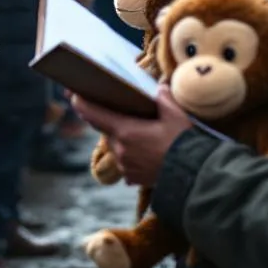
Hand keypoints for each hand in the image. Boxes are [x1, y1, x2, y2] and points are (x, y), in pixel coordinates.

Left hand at [70, 86, 192, 186]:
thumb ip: (163, 98)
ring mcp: (125, 167)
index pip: (94, 115)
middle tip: (129, 114)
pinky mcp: (133, 179)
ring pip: (118, 146)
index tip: (73, 96)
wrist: (195, 177)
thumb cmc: (184, 144)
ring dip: (125, 139)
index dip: (81, 104)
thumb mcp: (175, 115)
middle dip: (115, 121)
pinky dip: (133, 154)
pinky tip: (149, 152)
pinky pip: (126, 162)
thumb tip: (159, 88)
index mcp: (125, 131)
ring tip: (147, 135)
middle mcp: (120, 150)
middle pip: (108, 130)